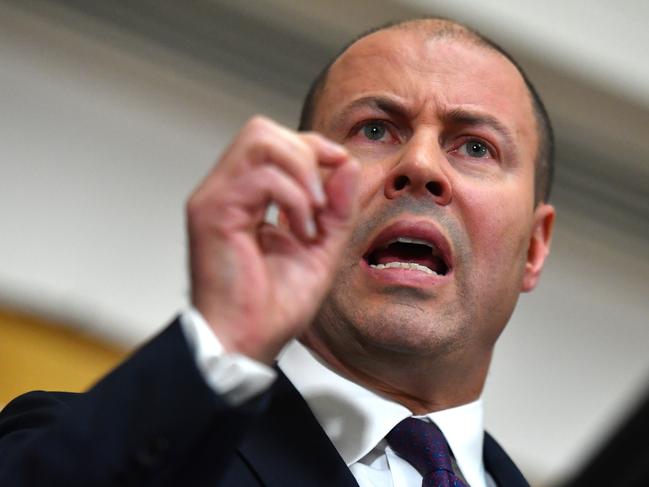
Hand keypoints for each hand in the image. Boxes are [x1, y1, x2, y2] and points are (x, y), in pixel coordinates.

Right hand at [187, 116, 359, 363]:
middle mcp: (225, 191)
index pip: (275, 141)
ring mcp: (215, 198)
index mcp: (245, 197)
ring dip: (301, 171)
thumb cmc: (273, 306)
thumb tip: (347, 164)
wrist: (246, 343)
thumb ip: (336, 208)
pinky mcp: (213, 212)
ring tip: (312, 214)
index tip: (339, 172)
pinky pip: (263, 177)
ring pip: (259, 139)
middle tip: (321, 198)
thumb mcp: (321, 249)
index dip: (313, 148)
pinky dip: (294, 198)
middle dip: (305, 153)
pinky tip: (301, 230)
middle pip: (262, 130)